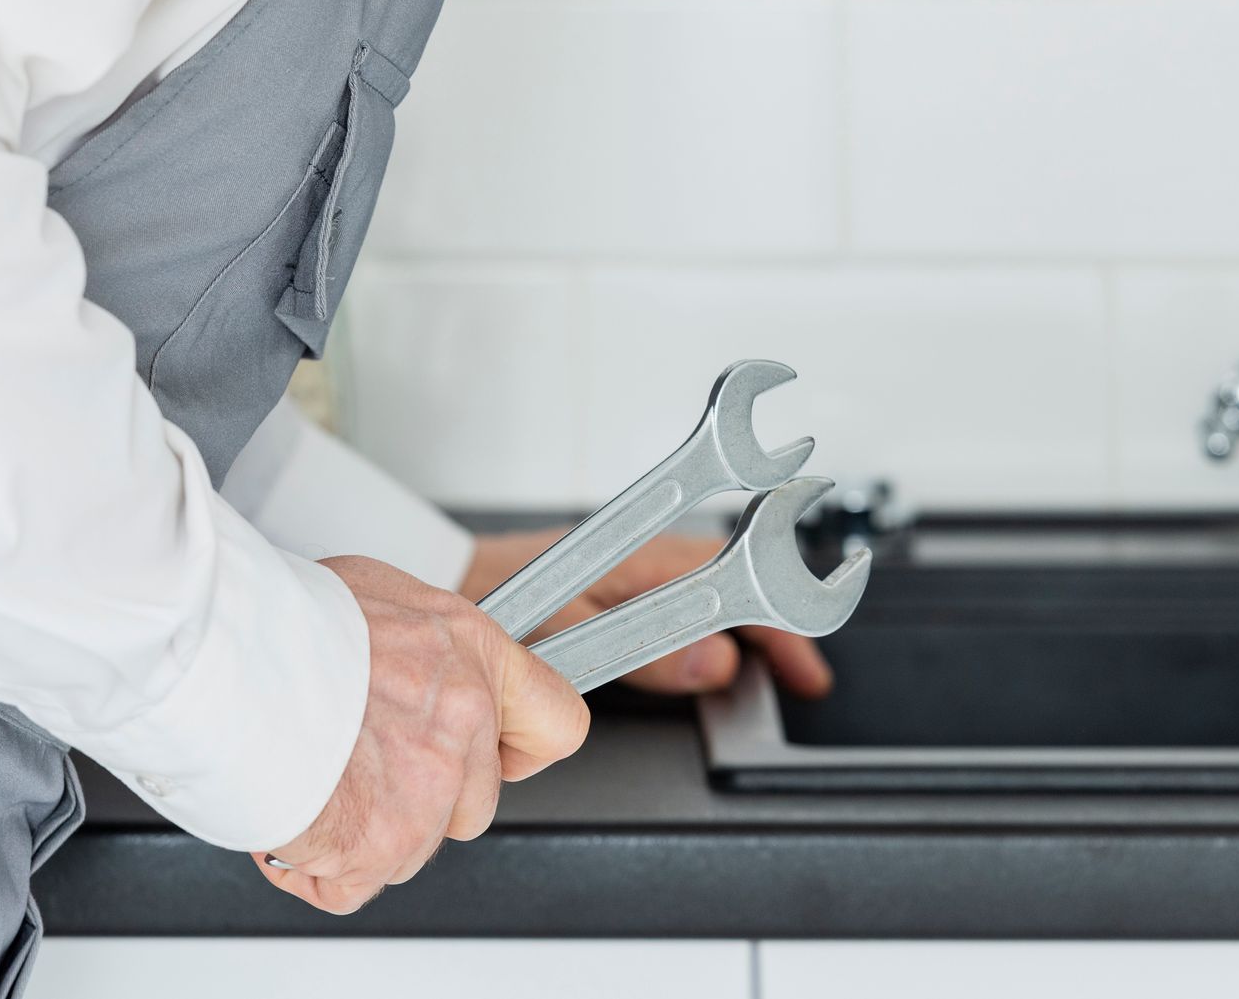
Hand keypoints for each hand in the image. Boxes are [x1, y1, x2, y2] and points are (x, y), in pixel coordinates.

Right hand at [255, 555, 588, 914]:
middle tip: (362, 760)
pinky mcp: (382, 842)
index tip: (502, 753)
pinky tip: (293, 815)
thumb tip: (416, 663)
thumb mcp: (379, 594)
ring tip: (314, 774)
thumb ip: (420, 645)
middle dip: (423, 797)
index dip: (524, 748)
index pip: (556, 722)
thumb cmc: (285, 619)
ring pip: (415, 846)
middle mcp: (465, 720)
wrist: (226, 656)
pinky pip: (354, 884)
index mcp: (474, 653)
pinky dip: (318, 865)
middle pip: (475, 802)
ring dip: (365, 829)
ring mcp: (430, 787)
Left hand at [462, 530, 833, 697]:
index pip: (734, 584)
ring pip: (707, 599)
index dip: (776, 628)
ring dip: (743, 633)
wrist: (436, 579)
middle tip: (803, 678)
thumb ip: (642, 653)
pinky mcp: (604, 590)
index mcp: (638, 560)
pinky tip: (706, 659)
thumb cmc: (485, 592)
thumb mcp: (569, 632)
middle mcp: (638, 561)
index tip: (802, 666)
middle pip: (733, 589)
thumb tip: (715, 663)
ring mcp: (624, 575)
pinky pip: (673, 609)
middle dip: (773, 634)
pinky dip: (702, 634)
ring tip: (769, 672)